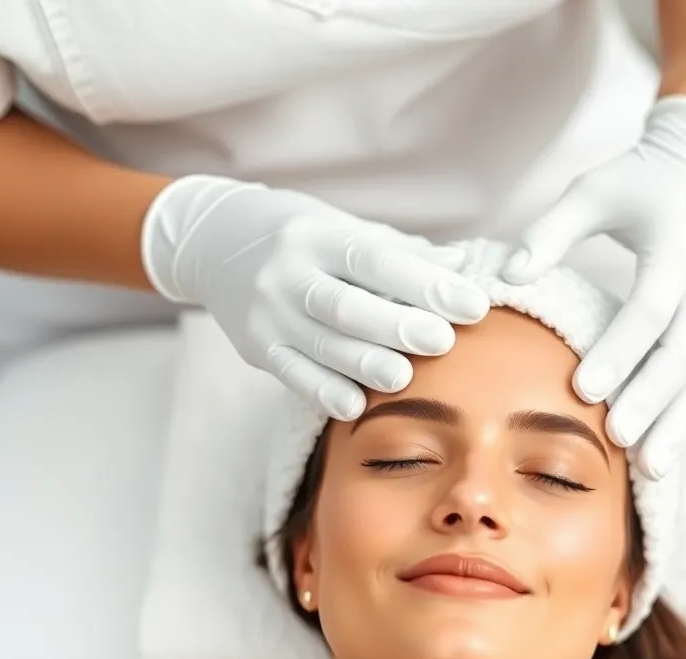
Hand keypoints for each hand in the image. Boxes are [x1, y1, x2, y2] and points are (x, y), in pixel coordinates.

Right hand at [141, 176, 489, 418]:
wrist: (213, 241)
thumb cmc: (300, 235)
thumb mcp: (343, 227)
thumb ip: (400, 252)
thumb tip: (461, 269)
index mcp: (319, 235)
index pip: (378, 261)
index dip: (426, 285)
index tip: (472, 304)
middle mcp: (288, 272)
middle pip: (348, 306)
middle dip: (398, 326)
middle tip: (443, 342)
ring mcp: (268, 313)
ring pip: (322, 345)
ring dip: (366, 364)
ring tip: (405, 377)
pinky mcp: (257, 347)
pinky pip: (294, 375)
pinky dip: (325, 392)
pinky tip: (356, 404)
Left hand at [503, 95, 685, 477]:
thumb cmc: (643, 178)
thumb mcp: (595, 189)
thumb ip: (551, 231)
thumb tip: (507, 275)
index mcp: (678, 252)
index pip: (648, 312)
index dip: (619, 353)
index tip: (584, 389)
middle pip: (681, 356)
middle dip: (650, 401)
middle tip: (617, 438)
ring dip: (678, 425)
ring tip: (652, 468)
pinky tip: (665, 454)